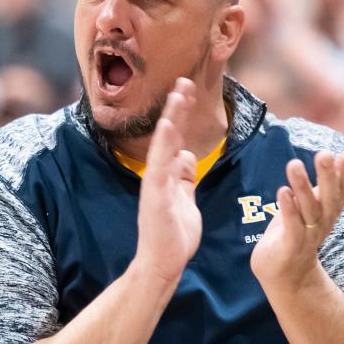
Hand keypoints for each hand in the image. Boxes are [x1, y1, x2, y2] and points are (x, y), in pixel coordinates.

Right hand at [133, 78, 201, 284]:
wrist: (163, 263)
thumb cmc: (174, 235)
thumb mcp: (185, 199)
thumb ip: (184, 177)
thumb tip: (185, 154)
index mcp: (167, 174)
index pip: (175, 138)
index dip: (181, 114)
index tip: (188, 90)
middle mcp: (158, 174)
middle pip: (169, 134)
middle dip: (177, 107)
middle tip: (185, 81)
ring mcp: (155, 183)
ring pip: (163, 144)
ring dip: (171, 118)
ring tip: (178, 94)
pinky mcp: (156, 196)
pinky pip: (159, 167)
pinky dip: (162, 146)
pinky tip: (168, 126)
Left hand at [250, 149, 343, 290]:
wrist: (286, 276)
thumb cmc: (299, 231)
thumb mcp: (316, 203)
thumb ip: (329, 180)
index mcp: (329, 211)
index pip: (342, 191)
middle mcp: (322, 222)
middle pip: (328, 198)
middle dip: (328, 176)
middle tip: (325, 153)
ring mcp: (307, 235)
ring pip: (308, 210)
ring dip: (301, 187)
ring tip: (294, 164)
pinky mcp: (290, 245)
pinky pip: (291, 226)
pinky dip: (289, 209)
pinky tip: (283, 191)